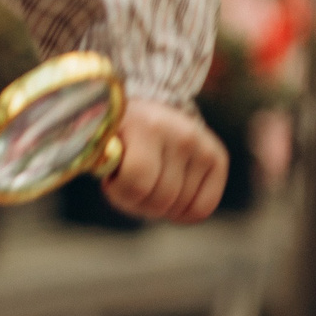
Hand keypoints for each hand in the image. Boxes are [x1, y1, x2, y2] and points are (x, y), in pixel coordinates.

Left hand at [103, 100, 230, 222]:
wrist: (153, 101)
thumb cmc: (119, 129)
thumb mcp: (104, 138)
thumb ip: (101, 160)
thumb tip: (97, 178)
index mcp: (147, 127)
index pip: (137, 183)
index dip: (120, 194)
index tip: (110, 183)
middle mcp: (180, 135)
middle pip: (160, 199)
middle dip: (138, 204)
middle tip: (128, 190)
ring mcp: (202, 146)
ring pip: (180, 207)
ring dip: (158, 209)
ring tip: (146, 189)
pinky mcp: (217, 157)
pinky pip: (203, 207)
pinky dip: (183, 214)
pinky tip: (168, 200)